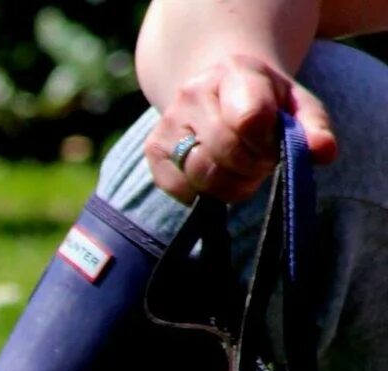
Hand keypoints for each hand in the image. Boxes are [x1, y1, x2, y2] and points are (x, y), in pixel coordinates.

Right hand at [144, 53, 337, 204]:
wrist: (217, 88)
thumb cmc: (264, 100)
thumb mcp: (295, 104)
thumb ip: (313, 127)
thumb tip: (322, 153)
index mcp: (234, 72)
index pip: (249, 118)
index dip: (266, 145)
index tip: (274, 146)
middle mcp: (193, 93)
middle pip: (224, 150)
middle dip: (251, 169)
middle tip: (261, 165)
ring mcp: (168, 122)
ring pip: (200, 174)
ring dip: (230, 186)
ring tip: (242, 174)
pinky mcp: (153, 150)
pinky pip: (180, 188)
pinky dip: (203, 193)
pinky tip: (216, 177)